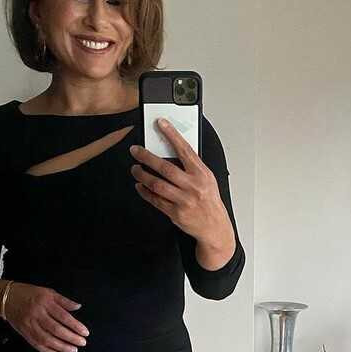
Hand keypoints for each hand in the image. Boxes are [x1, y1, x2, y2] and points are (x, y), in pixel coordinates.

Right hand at [2, 281, 89, 351]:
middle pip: (56, 329)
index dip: (75, 325)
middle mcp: (36, 314)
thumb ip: (63, 300)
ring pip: (46, 339)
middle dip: (71, 338)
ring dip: (61, 346)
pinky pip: (36, 344)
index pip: (63, 316)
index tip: (85, 332)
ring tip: (73, 350)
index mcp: (44, 302)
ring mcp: (29, 324)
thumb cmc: (30, 293)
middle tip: (82, 343)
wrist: (5, 298)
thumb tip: (78, 307)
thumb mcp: (47, 292)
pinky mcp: (23, 332)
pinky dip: (47, 351)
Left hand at [129, 119, 234, 247]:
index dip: (172, 135)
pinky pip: (156, 200)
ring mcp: (184, 201)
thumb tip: (172, 150)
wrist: (214, 227)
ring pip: (157, 184)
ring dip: (142, 175)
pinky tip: (140, 186)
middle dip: (147, 157)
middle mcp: (193, 187)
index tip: (161, 124)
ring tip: (135, 169)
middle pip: (165, 168)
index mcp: (202, 174)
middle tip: (135, 151)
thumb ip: (191, 166)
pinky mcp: (176, 213)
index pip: (185, 150)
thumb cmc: (209, 201)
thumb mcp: (207, 179)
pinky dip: (145, 192)